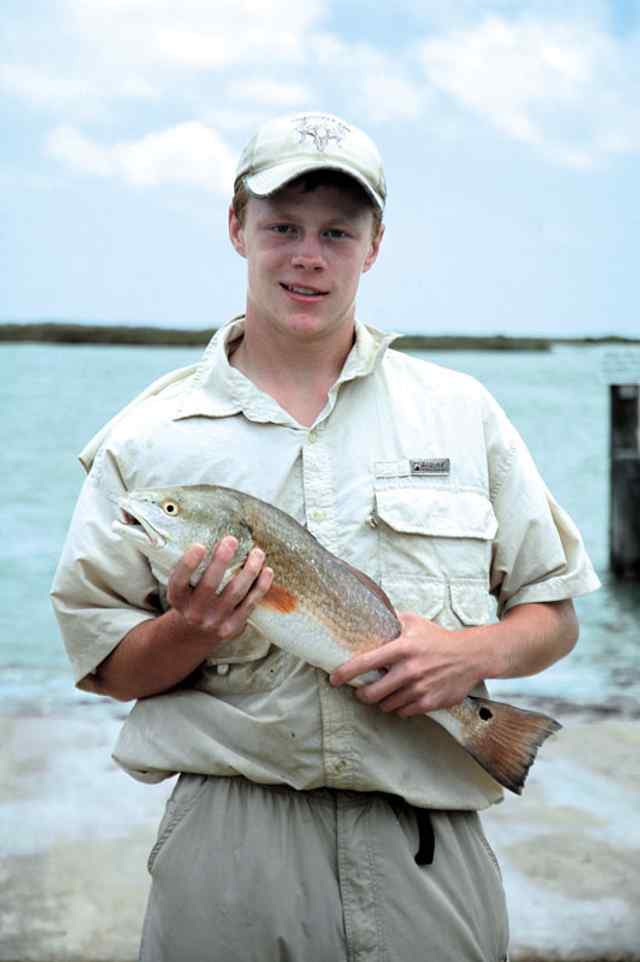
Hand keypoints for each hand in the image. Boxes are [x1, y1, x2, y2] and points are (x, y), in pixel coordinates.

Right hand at [167, 537, 272, 644]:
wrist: (195, 633)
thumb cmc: (191, 598)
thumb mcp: (182, 586)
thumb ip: (191, 567)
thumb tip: (210, 531)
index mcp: (177, 599)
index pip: (179, 581)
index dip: (189, 564)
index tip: (199, 545)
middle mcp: (194, 612)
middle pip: (210, 585)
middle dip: (222, 560)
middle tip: (231, 540)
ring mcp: (214, 621)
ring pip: (235, 593)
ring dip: (249, 570)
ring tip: (257, 552)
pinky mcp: (232, 627)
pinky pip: (250, 604)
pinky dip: (260, 587)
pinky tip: (267, 571)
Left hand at [329, 612, 483, 715]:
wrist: (471, 656)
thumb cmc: (439, 638)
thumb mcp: (414, 622)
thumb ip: (391, 619)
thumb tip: (370, 613)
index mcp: (402, 648)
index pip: (365, 662)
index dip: (345, 672)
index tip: (333, 679)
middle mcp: (409, 670)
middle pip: (372, 693)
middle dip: (362, 693)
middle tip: (362, 690)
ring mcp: (419, 688)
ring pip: (387, 705)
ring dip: (382, 702)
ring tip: (384, 694)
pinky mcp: (430, 702)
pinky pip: (404, 712)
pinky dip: (399, 708)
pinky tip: (402, 699)